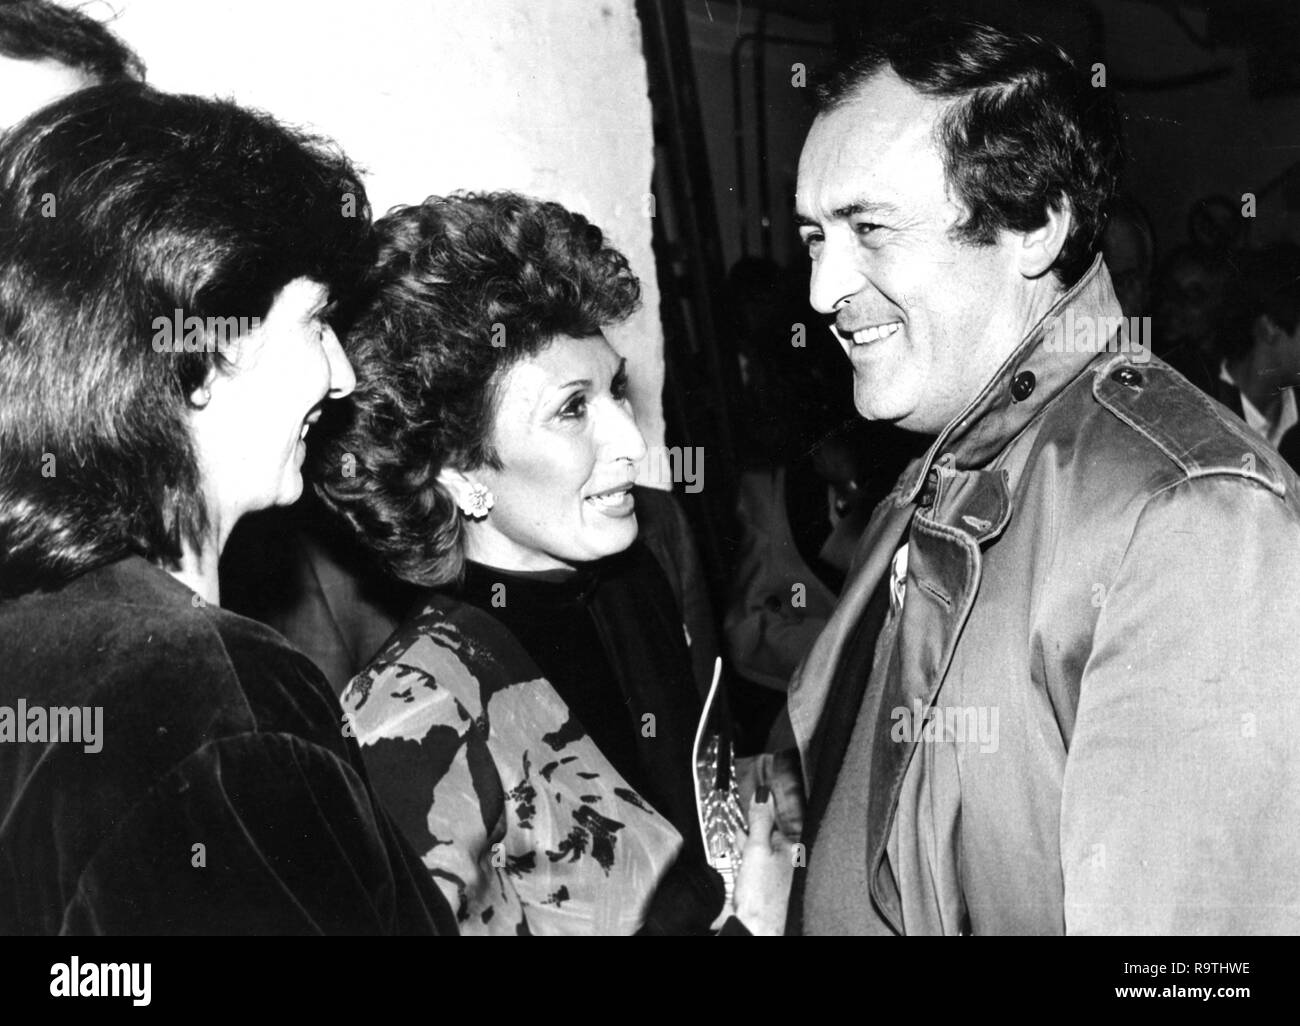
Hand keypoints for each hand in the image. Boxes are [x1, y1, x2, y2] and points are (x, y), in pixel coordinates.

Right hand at [731, 788, 796, 935]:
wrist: (758, 931)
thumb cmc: (762, 898)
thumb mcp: (756, 849)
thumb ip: (760, 820)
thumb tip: (764, 794)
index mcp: (794, 850)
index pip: (777, 823)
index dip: (760, 816)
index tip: (750, 807)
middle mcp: (794, 865)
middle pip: (770, 840)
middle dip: (754, 834)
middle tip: (742, 825)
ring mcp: (783, 881)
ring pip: (764, 857)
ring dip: (749, 852)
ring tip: (739, 845)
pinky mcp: (772, 894)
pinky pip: (760, 873)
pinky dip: (750, 868)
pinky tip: (742, 869)